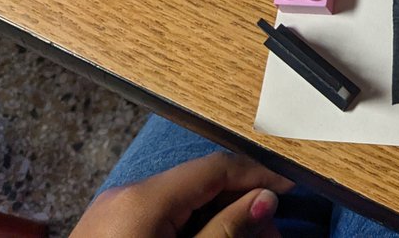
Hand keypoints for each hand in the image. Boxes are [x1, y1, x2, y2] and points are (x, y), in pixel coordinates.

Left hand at [72, 151, 294, 237]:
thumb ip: (227, 231)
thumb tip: (266, 198)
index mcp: (144, 198)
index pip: (215, 167)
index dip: (257, 174)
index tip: (290, 189)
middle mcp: (126, 194)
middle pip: (200, 184)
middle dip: (240, 204)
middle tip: (272, 234)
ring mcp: (112, 213)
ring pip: (182, 202)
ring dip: (218, 219)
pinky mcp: (107, 231)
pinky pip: (160, 218)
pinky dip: (191, 228)